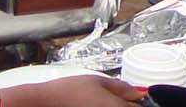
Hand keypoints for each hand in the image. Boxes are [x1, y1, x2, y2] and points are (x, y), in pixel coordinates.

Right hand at [0, 75, 145, 106]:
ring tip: (98, 101)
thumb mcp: (98, 81)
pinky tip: (93, 106)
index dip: (138, 102)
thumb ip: (121, 87)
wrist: (46, 102)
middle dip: (126, 105)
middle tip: (111, 98)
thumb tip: (139, 93)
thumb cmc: (69, 91)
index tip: (133, 97)